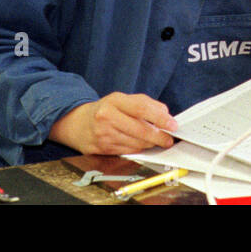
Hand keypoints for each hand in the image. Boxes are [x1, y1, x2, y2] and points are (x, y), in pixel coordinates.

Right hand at [49, 92, 177, 155]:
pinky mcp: (102, 149)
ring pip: (135, 143)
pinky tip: (142, 144)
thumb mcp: (122, 100)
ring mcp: (103, 134)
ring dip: (150, 144)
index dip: (160, 118)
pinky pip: (128, 151)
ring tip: (157, 141)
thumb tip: (165, 114)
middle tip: (169, 138)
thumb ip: (145, 103)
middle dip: (159, 136)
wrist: (77, 124)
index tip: (172, 124)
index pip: (141, 108)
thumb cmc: (105, 110)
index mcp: (114, 100)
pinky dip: (138, 149)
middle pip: (140, 129)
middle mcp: (107, 117)